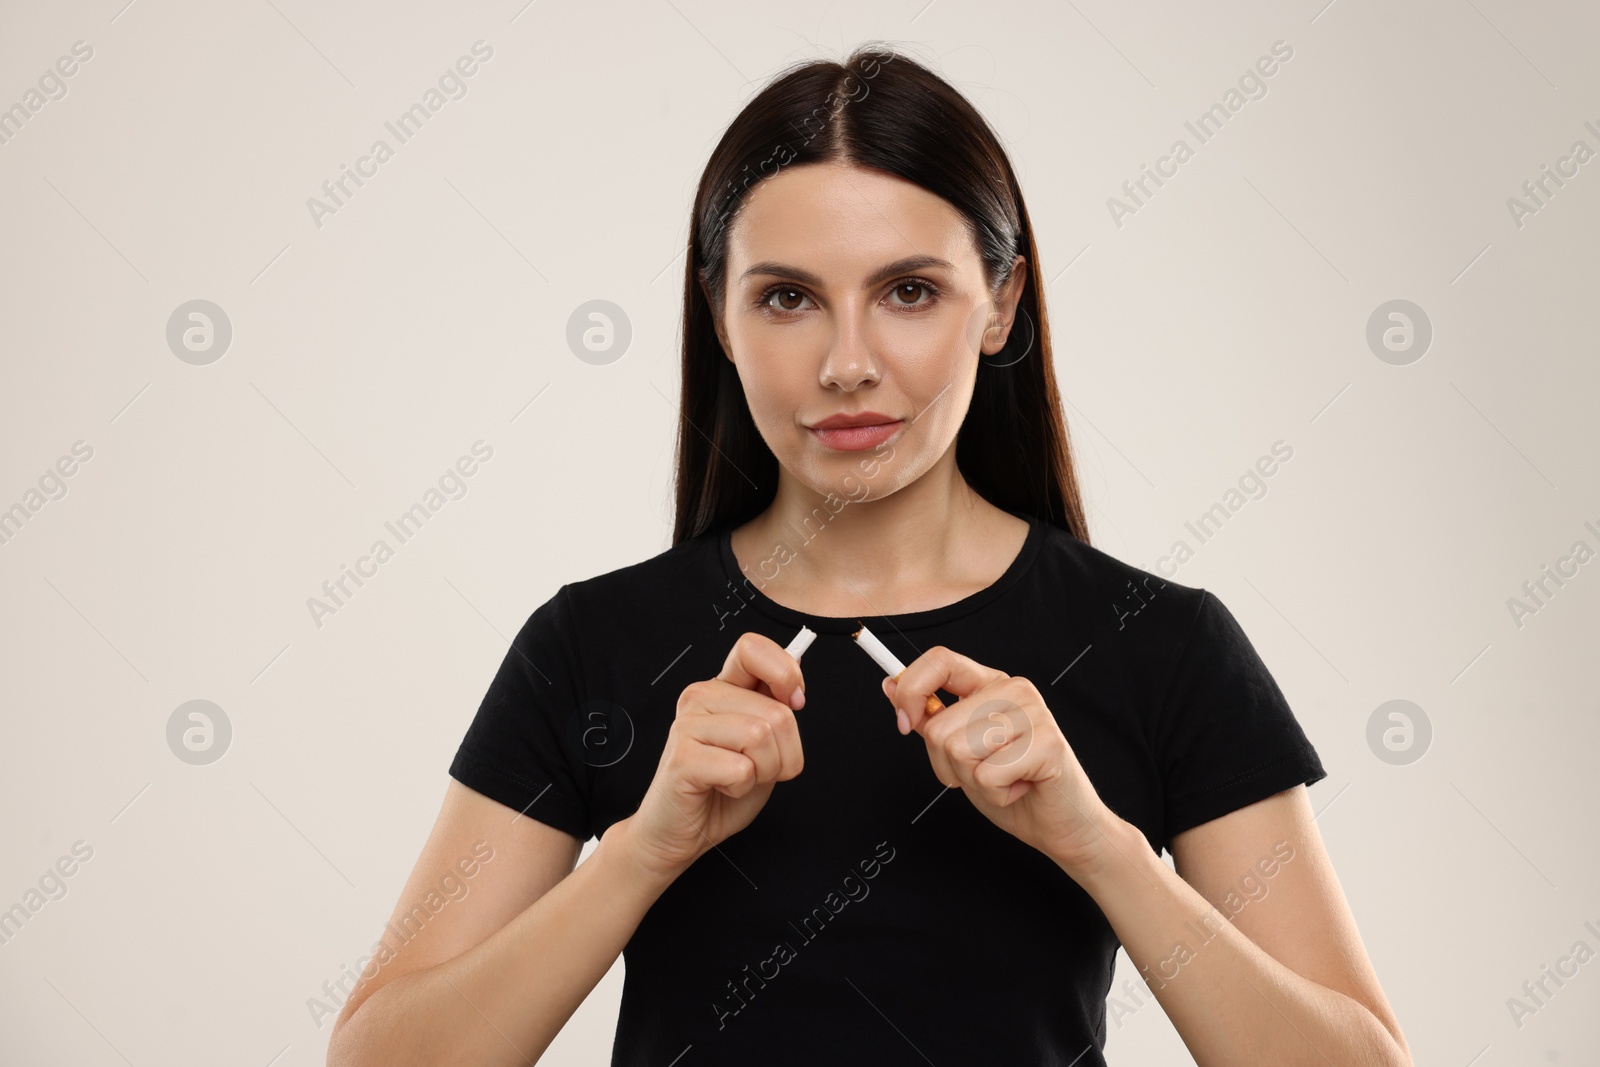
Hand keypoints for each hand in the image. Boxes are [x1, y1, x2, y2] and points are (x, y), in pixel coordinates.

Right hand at [625, 631, 805, 879]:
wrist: (679, 833)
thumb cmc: (721, 788)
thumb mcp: (762, 744)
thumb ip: (775, 706)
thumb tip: (796, 666)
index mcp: (721, 688)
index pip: (752, 648)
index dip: (784, 672)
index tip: (794, 702)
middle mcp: (701, 698)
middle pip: (776, 711)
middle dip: (786, 753)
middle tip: (758, 769)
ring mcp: (688, 725)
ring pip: (761, 736)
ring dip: (764, 771)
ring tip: (737, 779)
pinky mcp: (683, 757)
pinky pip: (741, 768)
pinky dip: (743, 788)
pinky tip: (721, 788)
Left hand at [884, 646, 1126, 876]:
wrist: (1061, 825)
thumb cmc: (1012, 787)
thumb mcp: (959, 751)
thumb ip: (931, 718)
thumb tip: (892, 685)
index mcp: (990, 684)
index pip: (940, 660)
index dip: (912, 690)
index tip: (905, 723)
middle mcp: (1013, 689)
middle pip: (940, 726)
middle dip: (948, 765)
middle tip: (982, 773)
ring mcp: (1033, 713)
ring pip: (958, 750)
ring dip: (972, 781)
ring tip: (1004, 779)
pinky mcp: (1047, 743)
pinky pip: (986, 775)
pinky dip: (995, 795)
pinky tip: (1019, 788)